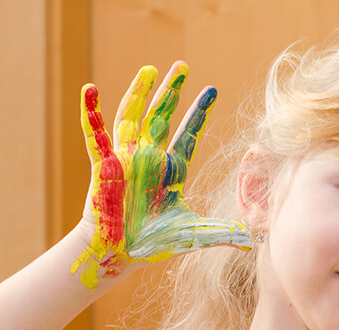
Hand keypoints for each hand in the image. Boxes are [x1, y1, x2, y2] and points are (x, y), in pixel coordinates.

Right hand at [70, 61, 251, 288]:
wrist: (119, 254)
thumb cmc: (152, 244)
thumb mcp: (193, 235)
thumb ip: (221, 233)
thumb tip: (249, 241)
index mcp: (172, 170)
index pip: (189, 133)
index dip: (199, 111)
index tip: (212, 89)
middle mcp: (150, 158)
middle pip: (162, 116)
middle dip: (172, 91)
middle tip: (182, 65)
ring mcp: (126, 159)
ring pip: (132, 117)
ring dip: (139, 92)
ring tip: (151, 69)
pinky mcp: (105, 166)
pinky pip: (96, 135)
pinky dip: (91, 113)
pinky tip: (89, 89)